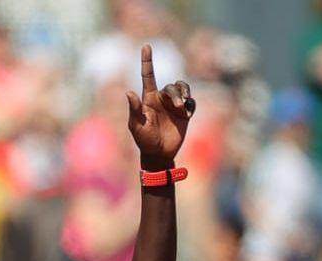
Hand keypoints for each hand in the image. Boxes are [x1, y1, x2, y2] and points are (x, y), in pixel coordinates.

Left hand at [125, 45, 193, 170]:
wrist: (159, 154)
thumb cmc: (144, 140)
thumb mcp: (137, 126)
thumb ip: (134, 110)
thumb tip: (129, 92)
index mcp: (149, 99)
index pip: (148, 76)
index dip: (147, 61)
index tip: (146, 46)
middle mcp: (162, 99)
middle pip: (172, 86)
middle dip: (176, 94)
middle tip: (178, 107)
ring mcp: (174, 105)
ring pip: (183, 89)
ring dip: (185, 94)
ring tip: (184, 107)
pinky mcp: (185, 112)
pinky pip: (192, 102)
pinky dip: (191, 105)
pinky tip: (187, 114)